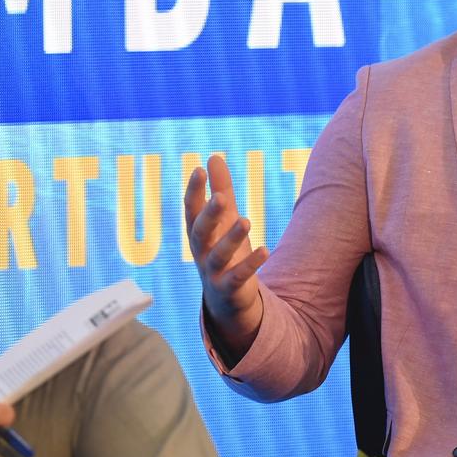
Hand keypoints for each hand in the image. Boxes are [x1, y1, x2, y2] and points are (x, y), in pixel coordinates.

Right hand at [185, 155, 268, 360]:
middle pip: (199, 232)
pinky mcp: (229, 289)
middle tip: (221, 197)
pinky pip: (238, 277)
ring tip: (246, 221)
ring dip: (231, 238)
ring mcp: (213, 272)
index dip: (194, 191)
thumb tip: (213, 156)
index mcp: (198, 233)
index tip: (199, 169)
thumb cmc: (223, 251)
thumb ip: (220, 189)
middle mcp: (201, 252)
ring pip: (218, 255)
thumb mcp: (223, 220)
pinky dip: (251, 265)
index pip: (191, 210)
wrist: (226, 300)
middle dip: (209, 215)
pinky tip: (265, 250)